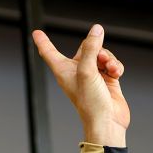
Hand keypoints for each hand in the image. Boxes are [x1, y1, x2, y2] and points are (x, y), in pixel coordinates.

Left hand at [32, 24, 129, 146]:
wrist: (108, 122)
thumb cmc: (91, 103)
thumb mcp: (88, 71)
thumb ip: (91, 48)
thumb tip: (96, 30)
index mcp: (63, 71)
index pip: (49, 52)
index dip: (43, 41)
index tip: (36, 32)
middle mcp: (77, 72)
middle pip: (85, 48)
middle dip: (96, 48)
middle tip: (100, 56)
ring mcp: (92, 75)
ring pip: (102, 54)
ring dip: (109, 59)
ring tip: (110, 69)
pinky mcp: (106, 79)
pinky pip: (112, 63)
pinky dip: (116, 66)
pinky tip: (116, 73)